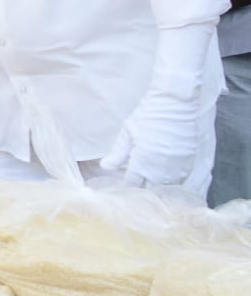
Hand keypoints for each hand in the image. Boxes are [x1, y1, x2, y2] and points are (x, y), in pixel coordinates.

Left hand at [98, 23, 214, 187]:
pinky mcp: (189, 164)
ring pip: (166, 189)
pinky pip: (181, 182)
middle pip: (149, 191)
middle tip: (134, 186)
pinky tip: (165, 179)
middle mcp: (160, 171)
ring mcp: (177, 169)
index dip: (125, 187)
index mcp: (142, 163)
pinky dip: (173, 184)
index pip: (131, 185)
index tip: (121, 185)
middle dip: (141, 190)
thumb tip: (104, 167)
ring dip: (158, 188)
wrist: (176, 104)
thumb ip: (117, 153)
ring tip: (149, 184)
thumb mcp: (128, 132)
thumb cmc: (148, 115)